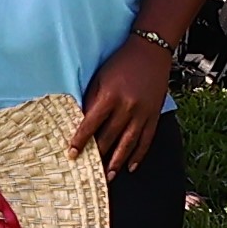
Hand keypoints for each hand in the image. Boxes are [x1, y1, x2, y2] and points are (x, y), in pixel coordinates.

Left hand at [73, 33, 170, 168]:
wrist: (150, 51)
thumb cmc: (120, 63)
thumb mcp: (100, 78)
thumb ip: (92, 100)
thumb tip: (82, 122)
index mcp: (110, 96)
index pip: (91, 124)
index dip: (81, 140)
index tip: (72, 154)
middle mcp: (127, 107)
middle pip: (110, 138)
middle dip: (98, 156)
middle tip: (89, 171)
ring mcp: (143, 113)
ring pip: (128, 143)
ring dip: (117, 162)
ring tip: (109, 176)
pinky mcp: (154, 115)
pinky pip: (146, 139)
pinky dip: (138, 155)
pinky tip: (131, 166)